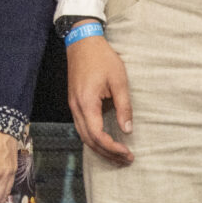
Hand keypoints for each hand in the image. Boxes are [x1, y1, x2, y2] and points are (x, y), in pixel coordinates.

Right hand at [68, 33, 134, 163]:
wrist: (82, 43)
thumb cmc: (102, 59)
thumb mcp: (119, 81)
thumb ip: (124, 106)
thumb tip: (127, 129)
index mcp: (86, 103)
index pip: (97, 135)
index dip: (113, 148)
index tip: (128, 153)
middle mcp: (76, 107)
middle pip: (88, 140)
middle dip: (107, 153)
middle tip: (126, 159)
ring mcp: (73, 105)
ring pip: (83, 135)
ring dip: (99, 147)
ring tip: (117, 154)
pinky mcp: (74, 102)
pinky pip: (81, 126)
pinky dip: (93, 138)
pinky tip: (105, 140)